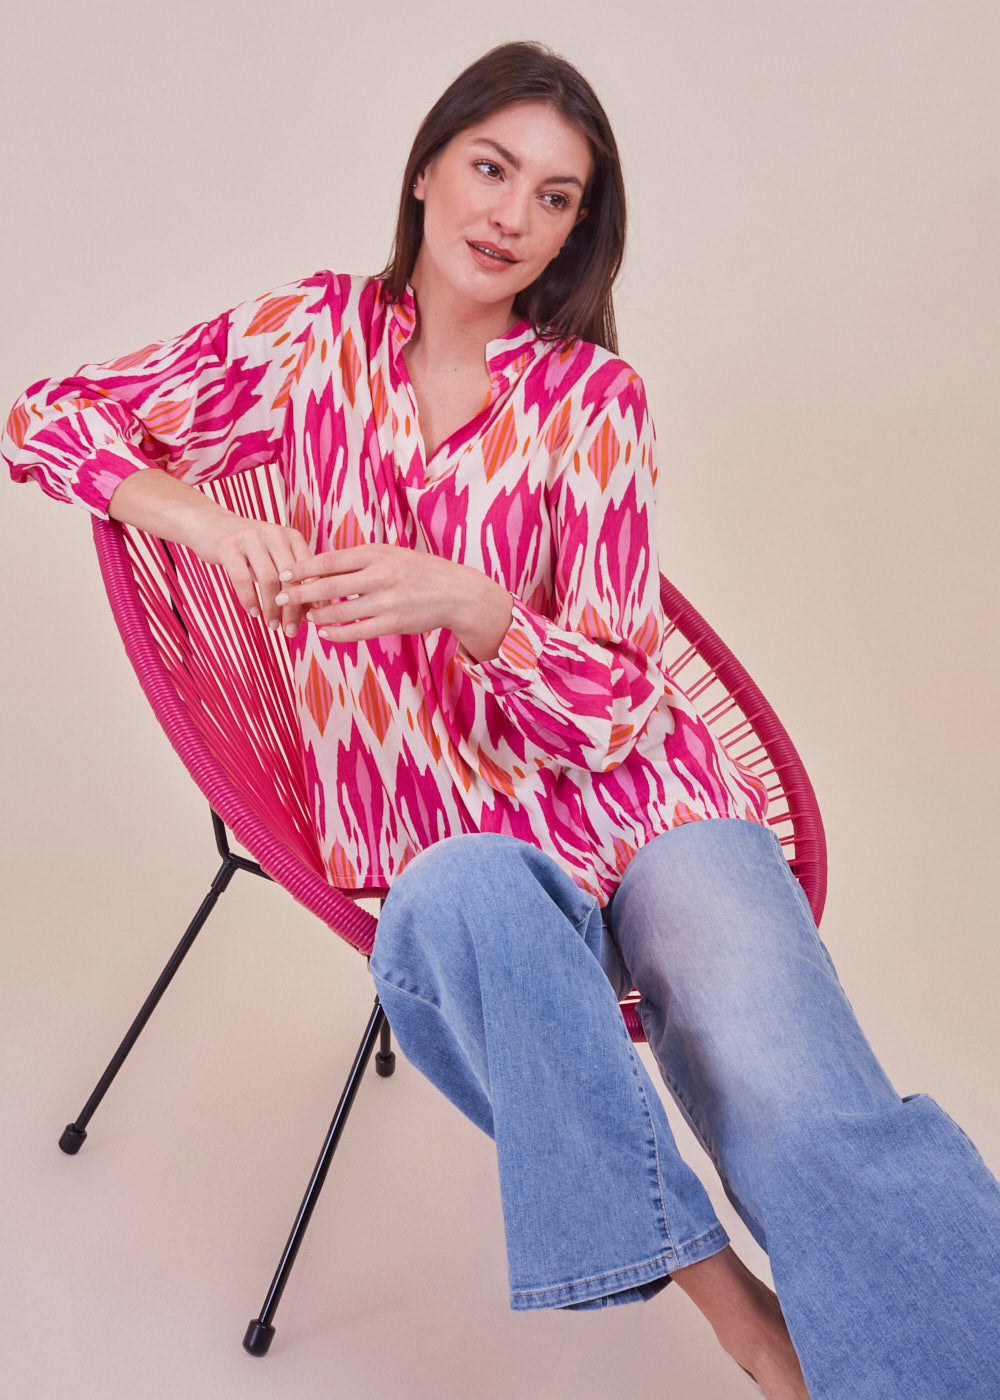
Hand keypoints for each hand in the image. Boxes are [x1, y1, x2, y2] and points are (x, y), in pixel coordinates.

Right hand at [192, 514, 313, 634]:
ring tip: (272, 625)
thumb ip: (292, 580)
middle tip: (290, 630)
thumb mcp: (274, 560)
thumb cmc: (249, 551)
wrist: (209, 525)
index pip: (310, 571)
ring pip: (269, 579)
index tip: (314, 619)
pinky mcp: (228, 546)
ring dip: (272, 608)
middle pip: (291, 578)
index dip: (314, 597)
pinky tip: (253, 613)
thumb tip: (311, 612)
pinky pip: (242, 579)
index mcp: (291, 537)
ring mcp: (251, 538)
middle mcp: (275, 534)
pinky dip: (249, 599)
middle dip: (292, 609)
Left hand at [275, 543, 513, 659]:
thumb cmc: (419, 572)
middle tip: (279, 598)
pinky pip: (356, 631)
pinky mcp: (393, 623)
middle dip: (300, 593)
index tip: (285, 573)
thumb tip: (322, 566)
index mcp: (377, 553)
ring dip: (318, 616)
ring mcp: (386, 601)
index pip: (329, 560)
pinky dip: (337, 634)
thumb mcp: (392, 554)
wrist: (456, 593)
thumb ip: (360, 559)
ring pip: (339, 612)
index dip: (303, 568)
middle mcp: (379, 575)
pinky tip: (325, 633)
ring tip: (307, 617)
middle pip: (328, 586)